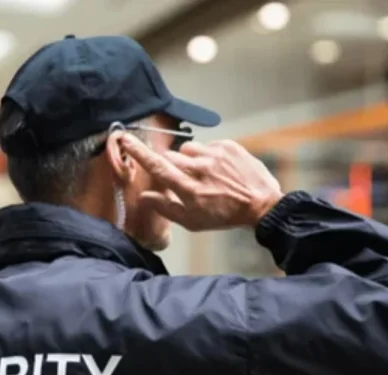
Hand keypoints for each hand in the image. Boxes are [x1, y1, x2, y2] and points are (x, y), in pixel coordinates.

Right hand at [121, 135, 282, 230]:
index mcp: (189, 189)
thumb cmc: (224, 216)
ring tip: (203, 173)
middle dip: (171, 165)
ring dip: (189, 159)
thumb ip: (165, 208)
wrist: (262, 205)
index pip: (157, 166)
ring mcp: (215, 155)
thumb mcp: (192, 221)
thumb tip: (144, 198)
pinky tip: (218, 169)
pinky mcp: (228, 146)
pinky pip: (207, 145)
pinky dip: (208, 155)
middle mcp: (200, 169)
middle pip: (170, 157)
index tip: (125, 139)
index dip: (139, 153)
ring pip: (188, 149)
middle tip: (184, 178)